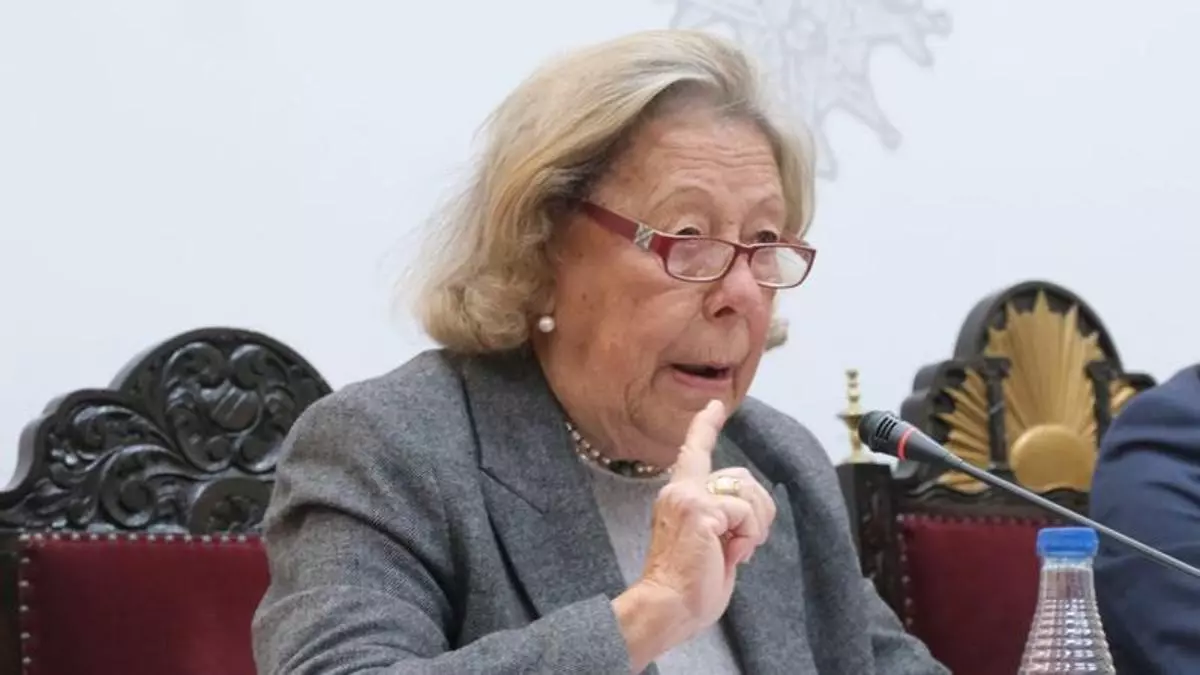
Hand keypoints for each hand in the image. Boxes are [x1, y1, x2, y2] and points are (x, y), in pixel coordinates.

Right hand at [611, 400, 776, 670]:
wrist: (668, 608)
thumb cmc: (688, 587)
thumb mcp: (709, 543)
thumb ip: (721, 519)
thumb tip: (745, 516)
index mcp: (678, 497)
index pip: (693, 452)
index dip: (706, 426)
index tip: (715, 405)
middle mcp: (679, 491)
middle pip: (742, 478)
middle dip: (759, 511)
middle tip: (745, 545)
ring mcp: (689, 498)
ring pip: (748, 493)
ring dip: (755, 526)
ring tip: (735, 551)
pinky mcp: (702, 511)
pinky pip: (746, 514)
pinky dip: (750, 538)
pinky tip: (733, 555)